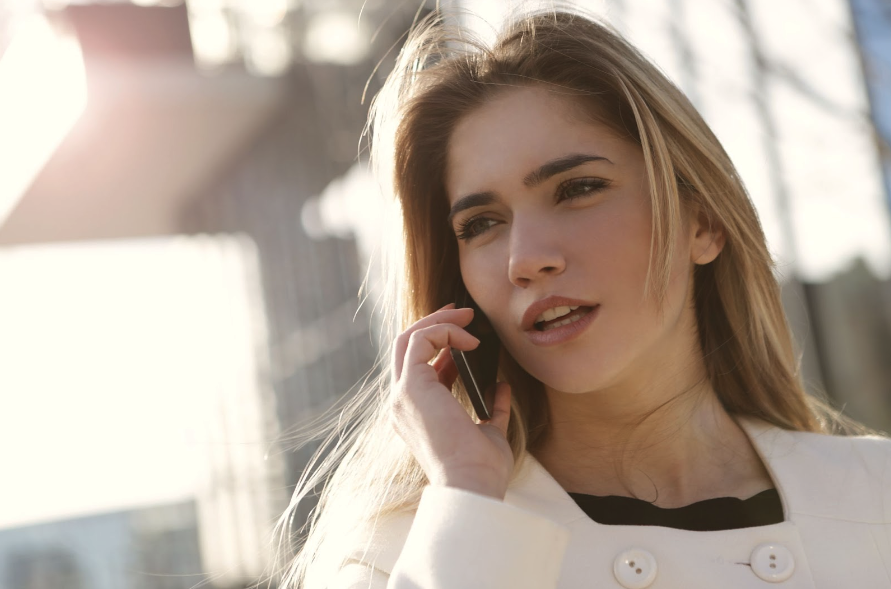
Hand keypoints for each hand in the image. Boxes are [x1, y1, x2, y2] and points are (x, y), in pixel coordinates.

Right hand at [389, 303, 513, 499]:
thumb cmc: (482, 468)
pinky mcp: (411, 387)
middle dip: (433, 323)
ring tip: (469, 317)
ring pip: (408, 338)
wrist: (472, 483)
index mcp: (415, 414)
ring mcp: (402, 395)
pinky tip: (470, 342)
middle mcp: (402, 403)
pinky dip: (445, 332)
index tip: (468, 337)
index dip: (441, 346)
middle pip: (406, 347)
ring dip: (440, 321)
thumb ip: (493, 408)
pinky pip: (421, 341)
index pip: (419, 368)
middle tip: (463, 312)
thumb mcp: (490, 432)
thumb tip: (502, 385)